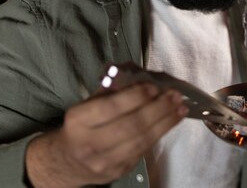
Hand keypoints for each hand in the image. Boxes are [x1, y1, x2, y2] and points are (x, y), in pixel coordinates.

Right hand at [25, 83, 187, 187]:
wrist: (65, 163)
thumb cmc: (80, 127)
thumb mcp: (85, 105)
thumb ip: (109, 91)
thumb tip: (137, 74)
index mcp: (78, 121)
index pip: (111, 107)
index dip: (135, 96)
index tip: (154, 87)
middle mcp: (90, 144)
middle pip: (131, 126)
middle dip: (158, 109)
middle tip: (174, 96)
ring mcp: (105, 162)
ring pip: (142, 140)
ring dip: (165, 122)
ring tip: (180, 107)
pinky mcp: (119, 171)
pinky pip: (143, 150)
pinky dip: (160, 133)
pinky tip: (171, 121)